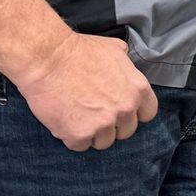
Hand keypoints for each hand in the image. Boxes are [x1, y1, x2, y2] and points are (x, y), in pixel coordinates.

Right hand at [18, 32, 158, 150]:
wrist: (48, 60)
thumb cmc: (79, 51)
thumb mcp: (114, 50)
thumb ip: (126, 65)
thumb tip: (126, 67)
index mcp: (138, 90)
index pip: (147, 114)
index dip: (134, 113)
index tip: (121, 111)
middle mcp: (125, 109)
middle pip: (125, 131)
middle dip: (112, 125)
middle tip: (95, 114)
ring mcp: (103, 124)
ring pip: (103, 142)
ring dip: (92, 134)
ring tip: (78, 117)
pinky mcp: (79, 135)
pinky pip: (80, 145)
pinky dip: (71, 137)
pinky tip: (65, 121)